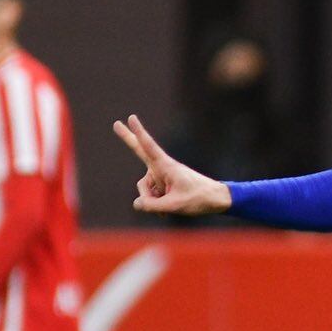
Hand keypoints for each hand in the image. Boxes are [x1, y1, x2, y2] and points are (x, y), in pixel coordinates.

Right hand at [113, 113, 230, 215]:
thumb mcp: (174, 205)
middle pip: (140, 152)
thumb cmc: (198, 199)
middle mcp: (161, 168)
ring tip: (169, 207)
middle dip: (128, 138)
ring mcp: (161, 176)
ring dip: (152, 201)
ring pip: (144, 190)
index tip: (132, 118)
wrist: (215, 200)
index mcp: (166, 166)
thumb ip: (152, 206)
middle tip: (116, 123)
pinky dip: (156, 204)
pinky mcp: (163, 184)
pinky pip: (151, 196)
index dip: (139, 133)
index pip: (149, 147)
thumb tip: (136, 203)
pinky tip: (166, 212)